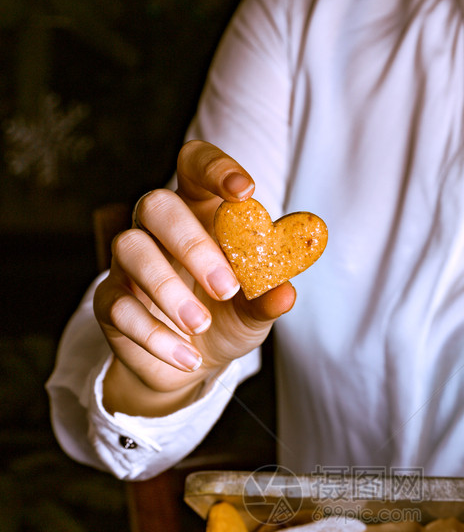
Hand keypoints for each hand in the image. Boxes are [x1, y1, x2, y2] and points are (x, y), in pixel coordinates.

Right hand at [93, 140, 295, 415]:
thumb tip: (286, 292)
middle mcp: (157, 229)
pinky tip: (186, 357)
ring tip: (201, 326)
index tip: (243, 191)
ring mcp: (128, 263)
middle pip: (157, 205)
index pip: (195, 166)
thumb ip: (267, 299)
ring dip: (168, 290)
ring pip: (130, 249)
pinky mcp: (109, 301)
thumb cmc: (224, 319)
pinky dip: (155, 335)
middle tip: (226, 288)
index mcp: (198, 212)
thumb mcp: (252, 312)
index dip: (215, 169)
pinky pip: (119, 306)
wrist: (190, 364)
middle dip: (192, 245)